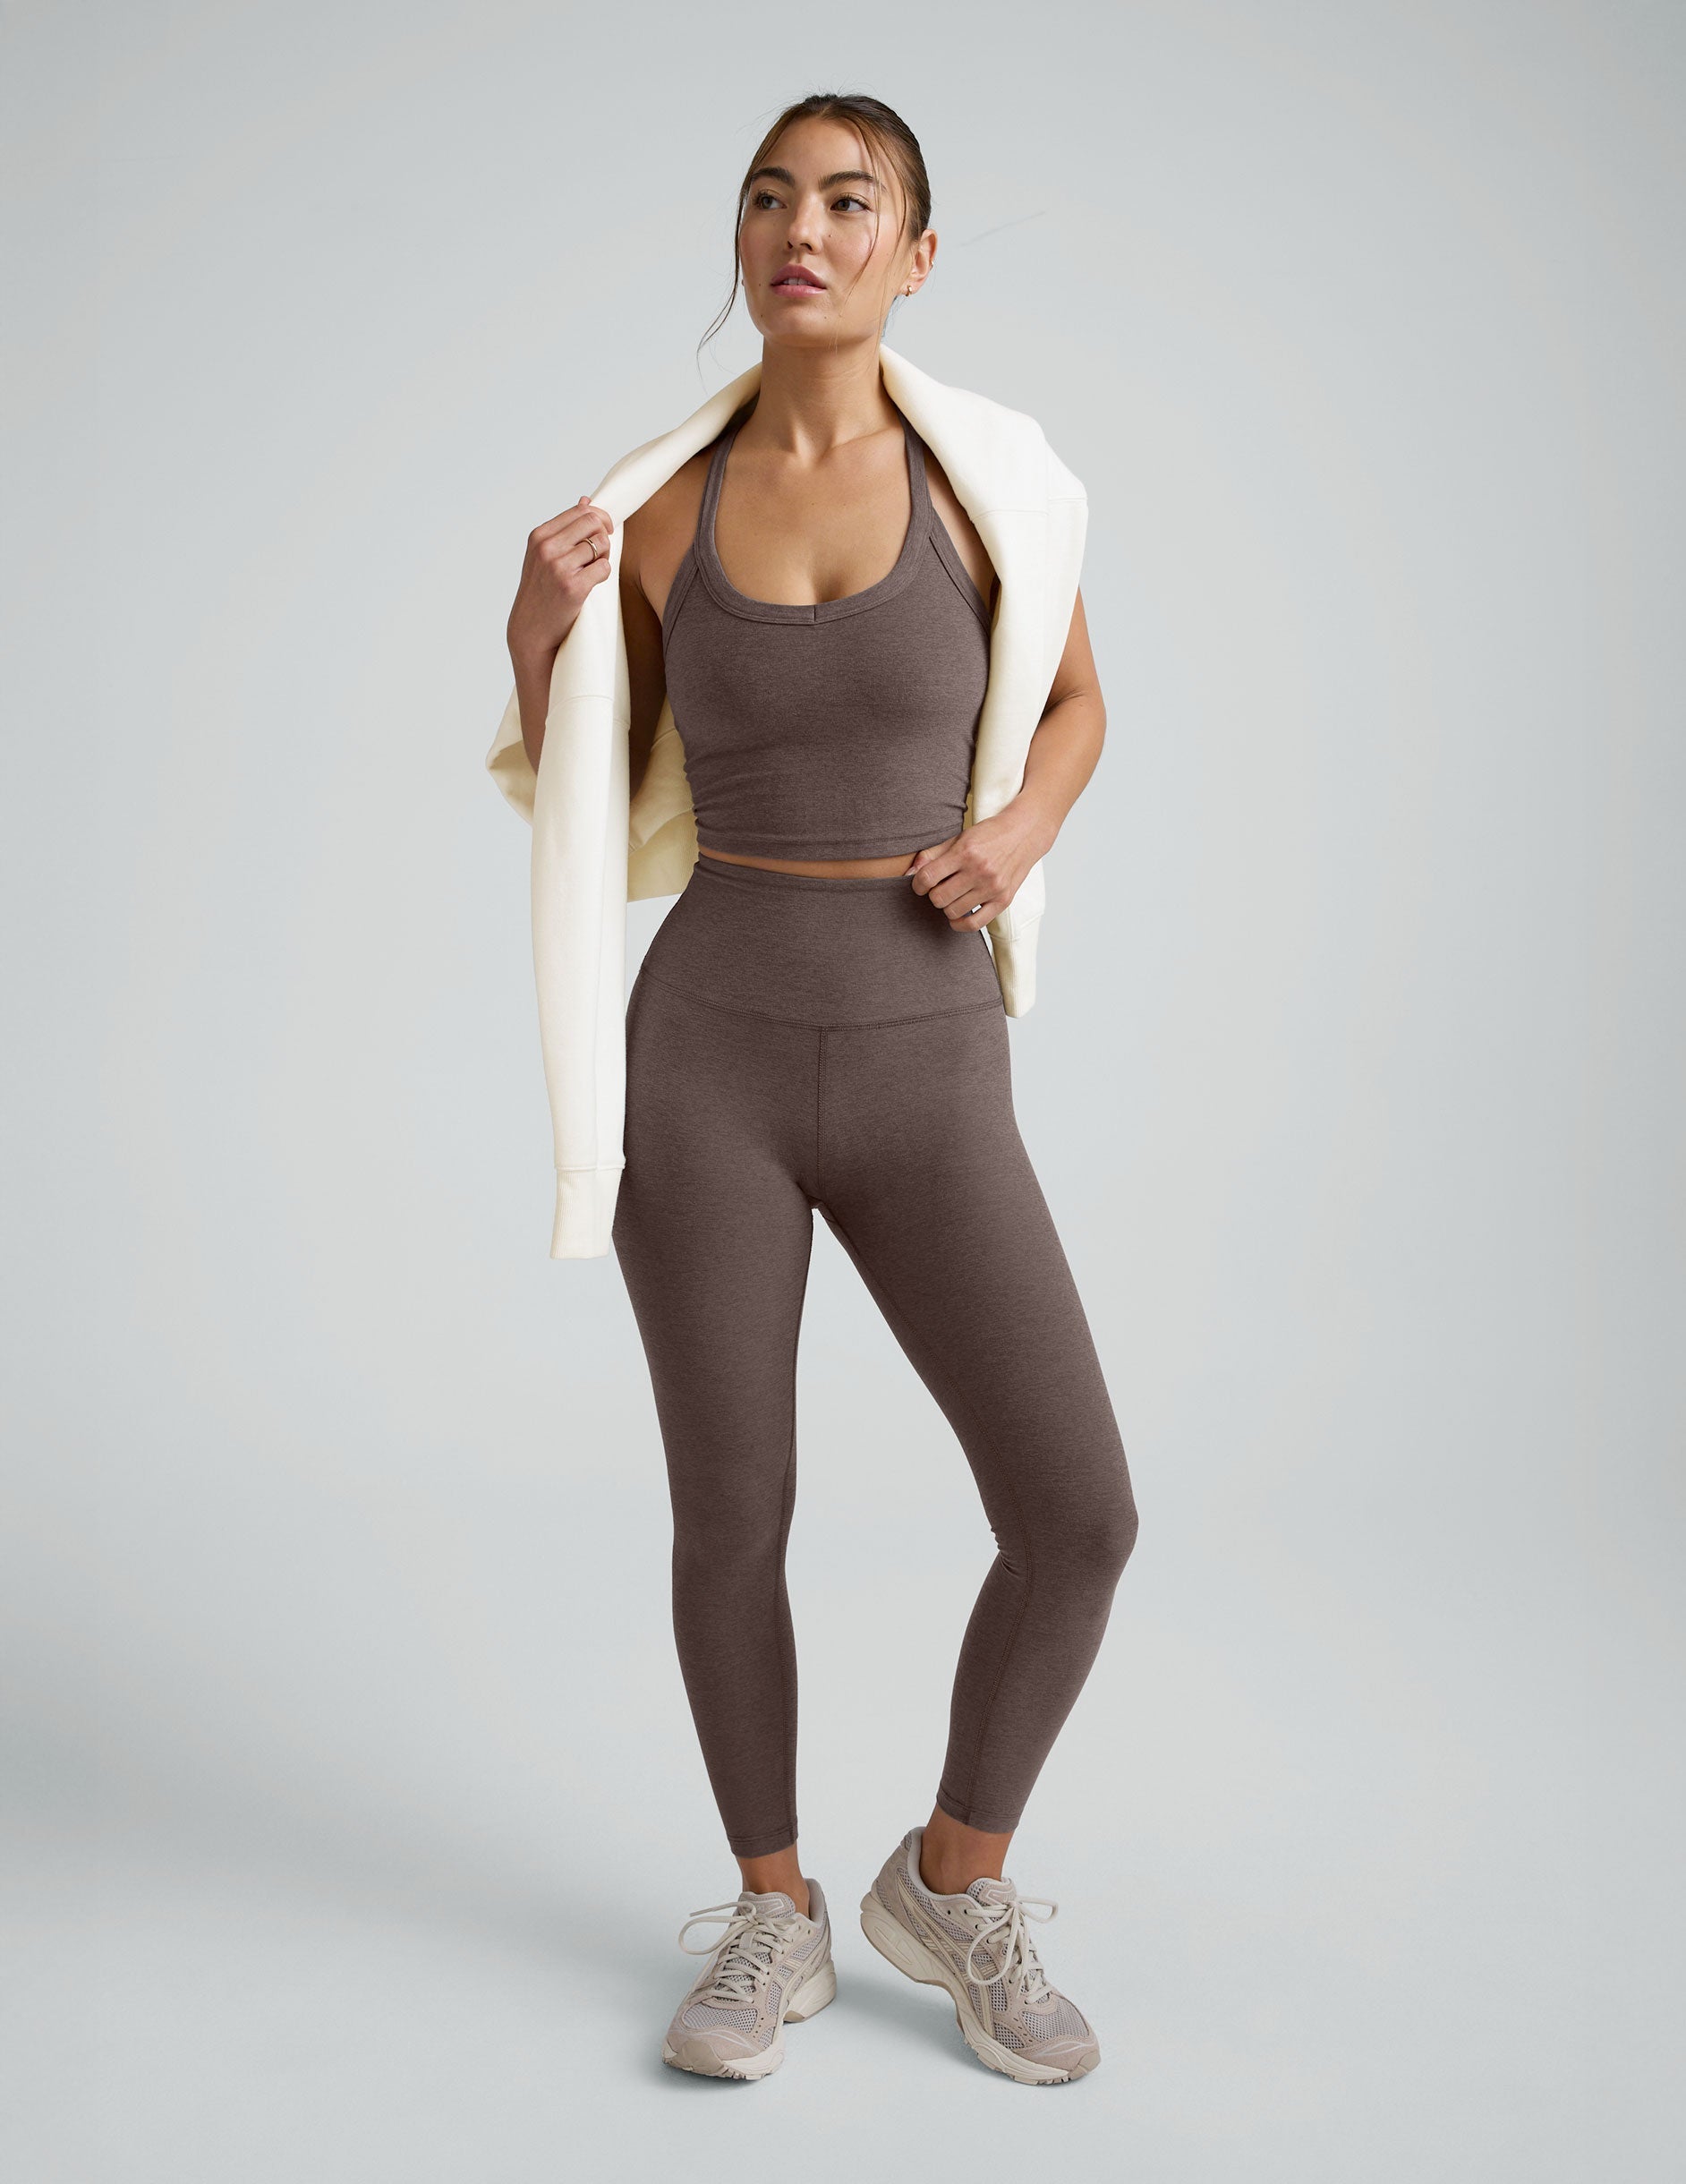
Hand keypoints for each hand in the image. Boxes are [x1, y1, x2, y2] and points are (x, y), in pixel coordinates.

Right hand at [506, 496, 614, 664]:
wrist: (530, 630)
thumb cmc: (540, 592)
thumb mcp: (543, 555)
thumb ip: (564, 529)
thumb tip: (586, 500)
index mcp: (540, 536)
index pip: (580, 511)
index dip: (599, 518)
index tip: (604, 532)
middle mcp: (547, 548)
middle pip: (593, 522)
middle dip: (604, 535)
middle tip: (601, 553)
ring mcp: (559, 567)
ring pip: (601, 545)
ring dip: (604, 557)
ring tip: (593, 571)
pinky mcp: (573, 587)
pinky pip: (604, 568)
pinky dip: (604, 574)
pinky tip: (593, 583)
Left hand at [906, 802, 1056, 930]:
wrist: (1024, 834)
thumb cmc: (988, 836)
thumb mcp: (958, 838)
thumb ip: (931, 854)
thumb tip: (908, 874)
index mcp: (966, 852)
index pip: (928, 877)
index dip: (917, 884)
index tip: (920, 884)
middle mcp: (979, 871)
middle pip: (938, 898)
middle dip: (933, 895)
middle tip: (940, 887)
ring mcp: (992, 887)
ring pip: (953, 911)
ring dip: (947, 906)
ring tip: (953, 896)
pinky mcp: (1003, 900)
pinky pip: (974, 924)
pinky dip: (960, 924)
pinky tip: (957, 915)